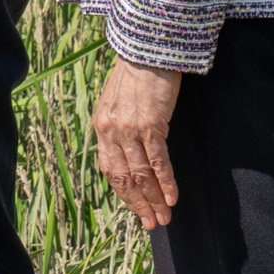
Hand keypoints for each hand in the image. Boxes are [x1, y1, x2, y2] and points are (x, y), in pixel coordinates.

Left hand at [93, 60, 184, 230]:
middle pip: (122, 178)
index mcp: (101, 127)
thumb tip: (131, 150)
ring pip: (140, 174)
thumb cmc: (138, 74)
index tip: (137, 210)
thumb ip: (121, 126)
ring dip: (153, 199)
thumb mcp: (119, 102)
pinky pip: (157, 160)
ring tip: (164, 217)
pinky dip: (165, 182)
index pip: (109, 170)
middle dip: (138, 204)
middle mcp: (110, 131)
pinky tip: (172, 198)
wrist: (147, 49)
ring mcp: (128, 129)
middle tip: (151, 224)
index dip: (124, 194)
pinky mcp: (149, 124)